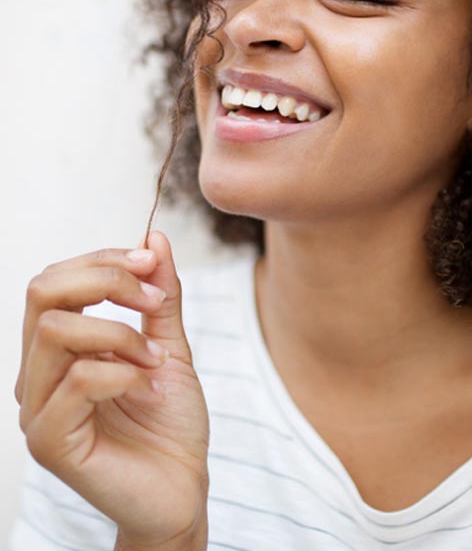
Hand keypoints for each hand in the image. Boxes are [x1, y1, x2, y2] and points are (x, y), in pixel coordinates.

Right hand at [15, 231, 209, 547]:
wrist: (182, 486)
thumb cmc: (170, 419)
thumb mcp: (170, 344)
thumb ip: (160, 296)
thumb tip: (153, 237)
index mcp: (57, 349)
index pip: (53, 280)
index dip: (102, 260)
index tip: (151, 262)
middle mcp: (37, 375)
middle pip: (43, 292)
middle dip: (107, 280)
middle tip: (153, 299)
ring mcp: (37, 410)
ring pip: (57, 331)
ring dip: (121, 334)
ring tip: (156, 359)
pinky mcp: (50, 442)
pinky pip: (79, 380)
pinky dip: (126, 373)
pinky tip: (151, 389)